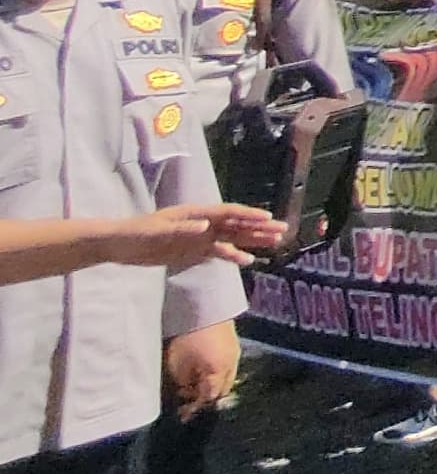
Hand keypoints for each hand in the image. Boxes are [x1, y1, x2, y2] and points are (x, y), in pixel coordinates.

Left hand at [130, 204, 287, 267]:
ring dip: (252, 240)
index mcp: (195, 214)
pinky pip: (218, 253)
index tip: (268, 218)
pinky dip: (233, 256)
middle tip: (282, 230)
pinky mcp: (192, 252)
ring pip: (232, 237)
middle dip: (259, 227)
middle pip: (235, 224)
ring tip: (274, 243)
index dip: (248, 215)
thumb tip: (207, 227)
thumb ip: (182, 230)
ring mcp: (198, 238)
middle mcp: (201, 224)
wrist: (117, 245)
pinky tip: (247, 261)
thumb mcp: (157, 231)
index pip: (227, 213)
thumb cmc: (135, 234)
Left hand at [163, 322, 238, 414]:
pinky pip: (228, 367)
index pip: (209, 398)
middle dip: (205, 397)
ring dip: (211, 384)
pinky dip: (216, 373)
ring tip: (194, 383)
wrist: (200, 304)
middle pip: (221, 391)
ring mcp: (235, 353)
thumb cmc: (185, 337)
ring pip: (226, 379)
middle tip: (188, 399)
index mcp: (219, 373)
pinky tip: (203, 369)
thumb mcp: (177, 364)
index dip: (195, 408)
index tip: (183, 414)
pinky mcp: (234, 344)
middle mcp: (232, 365)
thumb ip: (183, 384)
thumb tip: (186, 393)